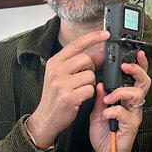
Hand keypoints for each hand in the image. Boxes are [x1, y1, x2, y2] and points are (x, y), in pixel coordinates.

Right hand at [28, 30, 108, 146]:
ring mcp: (61, 83)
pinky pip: (90, 89)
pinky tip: (79, 98)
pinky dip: (88, 94)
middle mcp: (56, 70)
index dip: (93, 37)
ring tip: (79, 90)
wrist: (46, 117)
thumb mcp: (63, 76)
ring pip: (90, 75)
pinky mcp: (69, 96)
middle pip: (86, 59)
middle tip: (82, 79)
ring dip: (90, 84)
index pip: (76, 44)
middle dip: (90, 69)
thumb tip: (100, 53)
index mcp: (54, 62)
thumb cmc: (56, 96)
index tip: (106, 34)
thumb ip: (80, 64)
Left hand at [90, 50, 150, 151]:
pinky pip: (125, 113)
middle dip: (136, 71)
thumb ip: (100, 98)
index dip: (140, 65)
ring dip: (120, 93)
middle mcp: (133, 104)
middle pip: (143, 82)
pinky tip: (105, 115)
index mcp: (126, 98)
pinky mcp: (131, 126)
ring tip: (108, 99)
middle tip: (125, 67)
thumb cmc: (105, 133)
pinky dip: (113, 111)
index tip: (138, 53)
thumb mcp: (98, 112)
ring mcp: (134, 114)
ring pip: (136, 94)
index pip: (136, 78)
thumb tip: (99, 84)